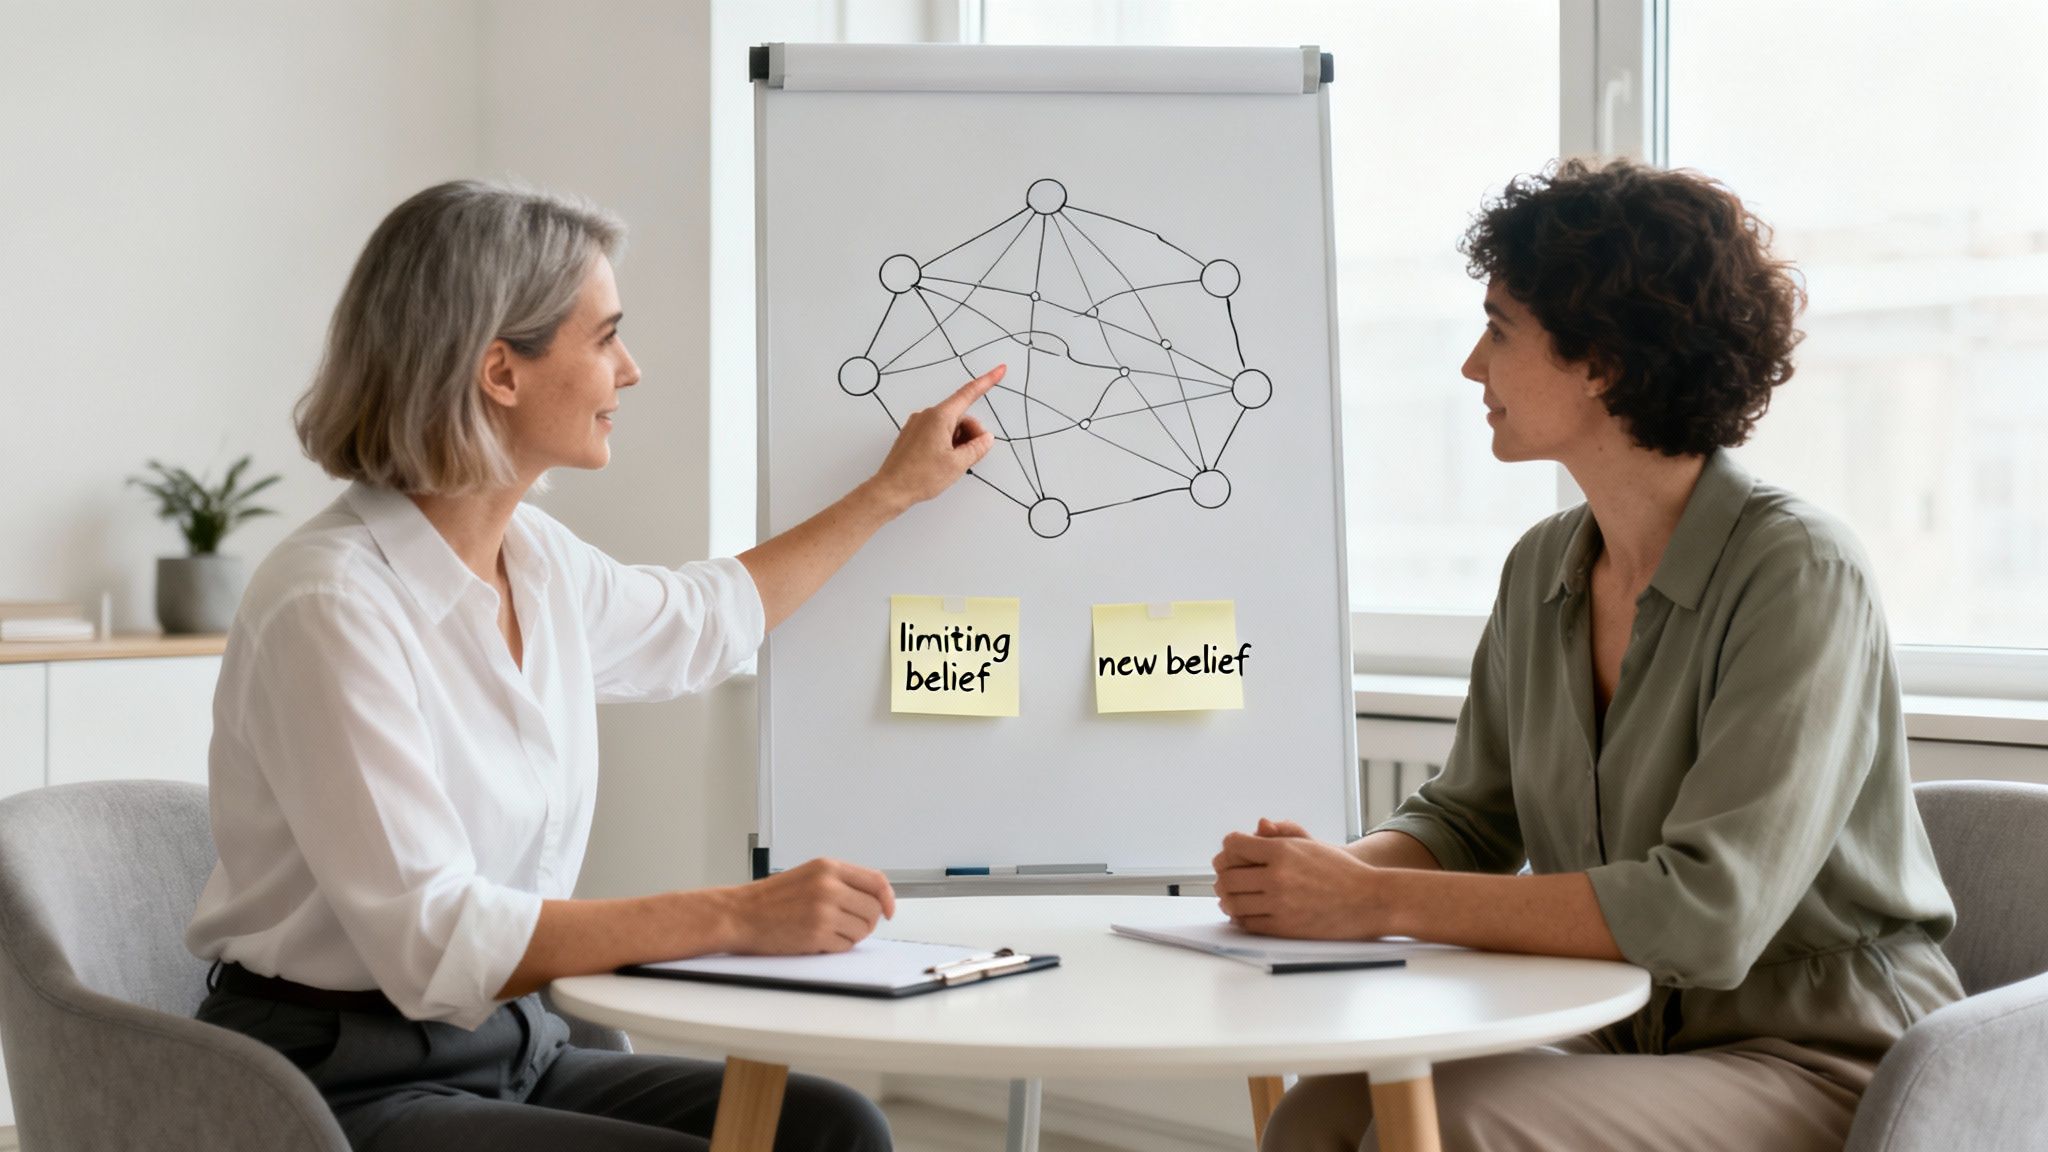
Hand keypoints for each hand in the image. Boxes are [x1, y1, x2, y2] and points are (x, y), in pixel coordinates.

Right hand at [720, 858, 896, 954]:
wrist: (740, 914)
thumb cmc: (770, 899)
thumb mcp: (809, 875)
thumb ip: (841, 881)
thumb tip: (876, 896)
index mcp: (828, 867)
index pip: (876, 881)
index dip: (888, 898)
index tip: (889, 910)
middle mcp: (828, 886)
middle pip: (873, 908)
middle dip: (866, 921)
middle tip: (847, 924)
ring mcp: (824, 910)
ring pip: (863, 929)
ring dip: (851, 935)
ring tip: (828, 930)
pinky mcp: (817, 933)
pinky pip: (846, 945)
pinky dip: (836, 946)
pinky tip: (818, 939)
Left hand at [864, 365, 1004, 514]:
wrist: (890, 490)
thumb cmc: (920, 477)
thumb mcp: (957, 464)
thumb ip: (976, 448)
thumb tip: (986, 438)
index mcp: (939, 417)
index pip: (968, 393)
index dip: (987, 381)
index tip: (1000, 370)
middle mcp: (927, 415)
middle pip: (960, 416)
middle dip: (971, 433)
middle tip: (970, 457)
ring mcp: (917, 424)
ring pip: (949, 425)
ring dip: (958, 440)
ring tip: (953, 463)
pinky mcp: (912, 434)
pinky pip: (936, 431)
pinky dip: (946, 442)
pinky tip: (942, 460)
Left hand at [1211, 821, 1392, 939]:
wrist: (1369, 901)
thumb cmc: (1341, 871)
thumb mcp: (1311, 844)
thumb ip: (1282, 833)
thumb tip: (1257, 828)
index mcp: (1283, 851)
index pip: (1234, 845)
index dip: (1229, 848)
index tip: (1230, 852)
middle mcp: (1278, 876)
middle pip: (1228, 876)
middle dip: (1222, 875)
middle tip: (1224, 877)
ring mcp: (1279, 904)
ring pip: (1233, 902)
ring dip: (1227, 898)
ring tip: (1230, 895)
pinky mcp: (1283, 927)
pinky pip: (1248, 923)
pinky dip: (1241, 917)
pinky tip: (1244, 911)